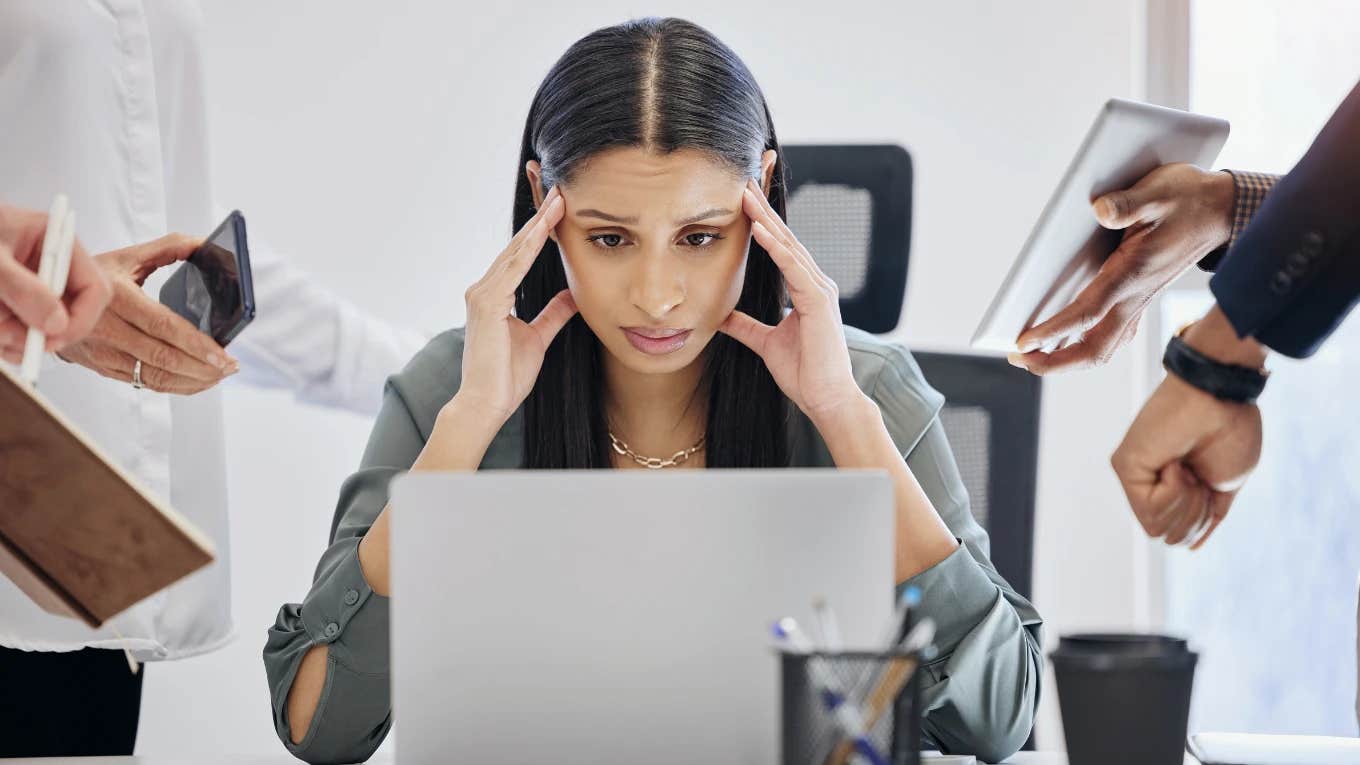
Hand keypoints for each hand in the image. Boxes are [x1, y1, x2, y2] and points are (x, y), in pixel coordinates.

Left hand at [0, 204, 111, 361]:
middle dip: (40, 332)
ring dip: (15, 337)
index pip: (93, 288)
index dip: (81, 318)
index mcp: (53, 241)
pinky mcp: (12, 304)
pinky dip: (4, 339)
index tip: (53, 337)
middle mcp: (47, 266)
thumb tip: (57, 324)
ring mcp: (30, 286)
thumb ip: (22, 289)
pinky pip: (21, 333)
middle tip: (12, 338)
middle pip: (70, 314)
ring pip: (43, 330)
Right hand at [58, 234, 239, 393]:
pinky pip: (142, 383)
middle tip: (229, 367)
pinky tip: (195, 381)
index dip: (195, 344)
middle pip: (162, 357)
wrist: (48, 298)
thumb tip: (206, 244)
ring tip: (218, 376)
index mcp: (116, 297)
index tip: (223, 355)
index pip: (163, 326)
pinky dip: (173, 386)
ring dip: (192, 381)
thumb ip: (169, 248)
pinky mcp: (101, 367)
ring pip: (154, 376)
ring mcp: (102, 351)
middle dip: (202, 368)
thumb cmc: (94, 275)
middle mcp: (106, 327)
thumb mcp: (128, 256)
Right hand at [453, 187, 575, 426]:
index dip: (540, 231)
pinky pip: (513, 269)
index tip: (559, 208)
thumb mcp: (538, 338)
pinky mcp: (486, 304)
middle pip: (518, 246)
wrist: (486, 404)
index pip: (521, 256)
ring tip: (559, 200)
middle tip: (560, 190)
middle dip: (540, 218)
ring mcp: (482, 294)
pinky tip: (545, 230)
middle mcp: (484, 289)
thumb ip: (553, 314)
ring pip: (516, 252)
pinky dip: (529, 248)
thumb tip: (573, 295)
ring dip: (538, 225)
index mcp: (494, 296)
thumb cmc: (506, 377)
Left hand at [719, 179, 862, 423]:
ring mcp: (820, 291)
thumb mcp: (765, 343)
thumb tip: (722, 316)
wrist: (826, 398)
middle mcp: (816, 284)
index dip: (762, 224)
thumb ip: (746, 326)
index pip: (781, 249)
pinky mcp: (819, 302)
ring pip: (789, 247)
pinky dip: (777, 249)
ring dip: (766, 221)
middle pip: (785, 239)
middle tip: (742, 183)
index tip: (742, 202)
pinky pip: (794, 268)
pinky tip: (760, 231)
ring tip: (745, 196)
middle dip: (763, 211)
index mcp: (806, 290)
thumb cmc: (804, 373)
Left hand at [1010, 163, 1235, 374]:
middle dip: (1055, 362)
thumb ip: (1128, 203)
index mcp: (1133, 273)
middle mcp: (1136, 296)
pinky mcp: (1140, 299)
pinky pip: (1112, 336)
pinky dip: (1085, 347)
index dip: (1053, 331)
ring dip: (1068, 360)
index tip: (1023, 343)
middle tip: (1019, 358)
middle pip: (1094, 349)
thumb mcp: (1159, 191)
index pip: (1087, 313)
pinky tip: (1067, 344)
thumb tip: (1101, 210)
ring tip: (1034, 358)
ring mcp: (1139, 302)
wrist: (1222, 210)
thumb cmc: (1188, 199)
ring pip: (1103, 348)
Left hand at [1111, 308, 1265, 547]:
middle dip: (1195, 514)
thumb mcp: (1224, 488)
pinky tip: (1176, 464)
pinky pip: (1150, 509)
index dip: (1203, 519)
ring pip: (1158, 529)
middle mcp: (1151, 484)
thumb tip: (1188, 546)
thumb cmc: (1232, 432)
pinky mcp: (1125, 466)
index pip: (1181, 534)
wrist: (1223, 399)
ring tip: (1188, 468)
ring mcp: (1137, 475)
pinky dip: (1174, 491)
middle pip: (1168, 537)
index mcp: (1176, 489)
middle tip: (1199, 475)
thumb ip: (1205, 517)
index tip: (1210, 485)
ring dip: (1186, 502)